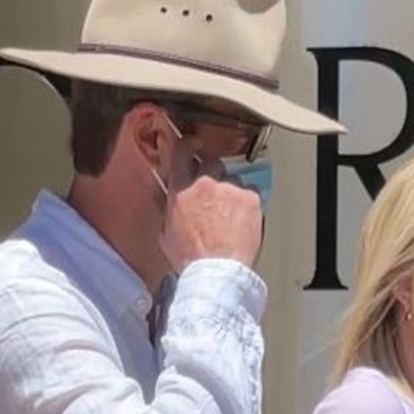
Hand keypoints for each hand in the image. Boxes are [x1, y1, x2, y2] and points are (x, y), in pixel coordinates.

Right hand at [159, 144, 263, 271]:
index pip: (181, 152)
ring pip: (232, 178)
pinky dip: (246, 202)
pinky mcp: (250, 198)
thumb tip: (163, 195)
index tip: (192, 142)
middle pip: (211, 161)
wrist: (217, 271)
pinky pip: (249, 191)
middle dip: (211, 172)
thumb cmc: (191, 258)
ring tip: (228, 215)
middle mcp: (205, 184)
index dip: (187, 143)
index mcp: (181, 190)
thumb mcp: (166, 233)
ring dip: (230, 191)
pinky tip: (241, 220)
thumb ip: (166, 208)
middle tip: (213, 191)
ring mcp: (230, 189)